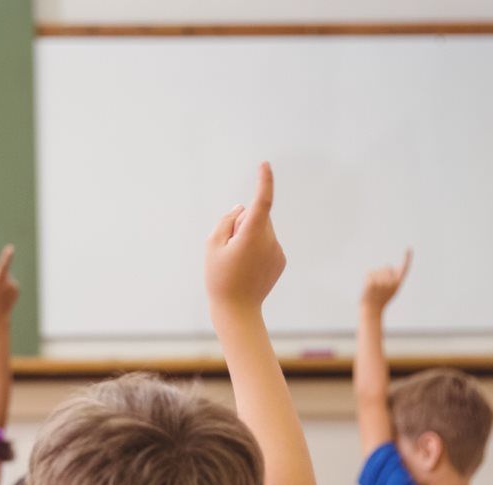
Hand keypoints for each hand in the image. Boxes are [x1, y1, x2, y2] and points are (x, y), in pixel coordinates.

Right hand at [0, 244, 18, 319]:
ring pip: (6, 279)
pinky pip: (10, 284)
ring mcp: (14, 286)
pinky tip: (3, 297)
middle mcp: (8, 281)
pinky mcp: (17, 289)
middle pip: (1, 272)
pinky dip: (7, 289)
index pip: (3, 265)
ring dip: (1, 284)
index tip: (10, 248)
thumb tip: (0, 271)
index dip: (6, 256)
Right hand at [204, 162, 286, 310]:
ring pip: (262, 230)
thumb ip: (226, 221)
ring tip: (237, 261)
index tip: (265, 165)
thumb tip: (242, 208)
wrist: (238, 310)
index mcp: (252, 235)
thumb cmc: (219, 278)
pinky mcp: (281, 260)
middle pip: (256, 216)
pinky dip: (257, 248)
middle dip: (243, 222)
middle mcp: (270, 240)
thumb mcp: (212, 245)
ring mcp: (277, 251)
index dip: (264, 181)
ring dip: (249, 236)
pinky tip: (248, 268)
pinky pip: (267, 243)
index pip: (262, 201)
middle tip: (228, 248)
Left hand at [362, 248, 411, 309]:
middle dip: (383, 272)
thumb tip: (388, 265)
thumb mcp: (391, 290)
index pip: (404, 268)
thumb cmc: (381, 300)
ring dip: (374, 276)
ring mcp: (381, 282)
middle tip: (380, 287)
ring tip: (374, 289)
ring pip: (377, 270)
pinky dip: (367, 278)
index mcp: (398, 284)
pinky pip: (369, 273)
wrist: (371, 310)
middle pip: (387, 266)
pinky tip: (368, 288)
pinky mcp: (372, 282)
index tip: (408, 248)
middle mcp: (391, 282)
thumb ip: (393, 278)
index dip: (407, 258)